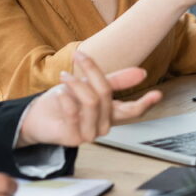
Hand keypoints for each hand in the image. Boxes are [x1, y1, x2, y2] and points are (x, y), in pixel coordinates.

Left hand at [17, 51, 161, 146]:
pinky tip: (60, 92)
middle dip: (91, 72)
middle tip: (78, 56)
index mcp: (110, 114)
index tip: (157, 94)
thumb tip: (142, 72)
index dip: (145, 103)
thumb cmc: (64, 100)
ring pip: (91, 102)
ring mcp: (89, 135)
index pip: (132, 111)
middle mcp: (103, 126)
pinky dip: (65, 97)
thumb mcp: (90, 84)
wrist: (38, 116)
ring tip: (64, 76)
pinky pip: (73, 113)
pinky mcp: (72, 139)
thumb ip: (115, 80)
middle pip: (105, 95)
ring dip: (75, 84)